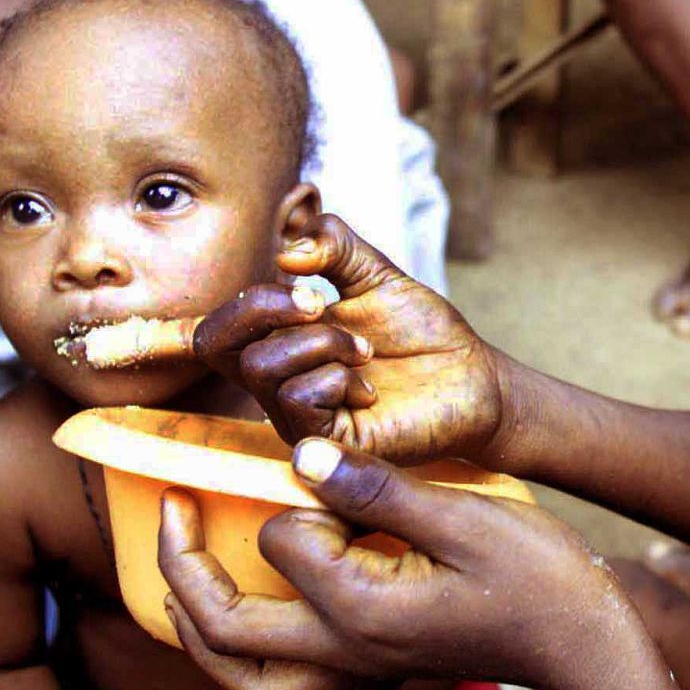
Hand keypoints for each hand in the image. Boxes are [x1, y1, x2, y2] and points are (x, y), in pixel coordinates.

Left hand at [157, 439, 630, 689]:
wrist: (583, 643)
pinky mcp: (369, 667)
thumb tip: (304, 456)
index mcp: (360, 610)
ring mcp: (354, 668)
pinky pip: (281, 676)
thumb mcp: (464, 519)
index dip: (290, 495)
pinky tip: (253, 601)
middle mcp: (344, 650)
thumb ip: (379, 488)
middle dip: (180, 571)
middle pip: (224, 635)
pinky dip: (244, 647)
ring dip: (199, 627)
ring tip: (183, 572)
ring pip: (243, 676)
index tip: (323, 464)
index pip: (280, 542)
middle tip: (169, 511)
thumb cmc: (538, 578)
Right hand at [192, 214, 508, 466]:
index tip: (310, 281)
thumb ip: (331, 245)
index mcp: (281, 343)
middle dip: (266, 308)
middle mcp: (279, 383)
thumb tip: (286, 251)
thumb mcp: (374, 272)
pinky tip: (369, 388)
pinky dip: (335, 378)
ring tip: (366, 352)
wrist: (472, 376)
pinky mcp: (326, 444)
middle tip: (320, 302)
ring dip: (321, 342)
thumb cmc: (422, 332)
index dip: (249, 298)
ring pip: (263, 369)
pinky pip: (297, 402)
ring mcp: (298, 417)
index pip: (219, 327)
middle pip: (217, 345)